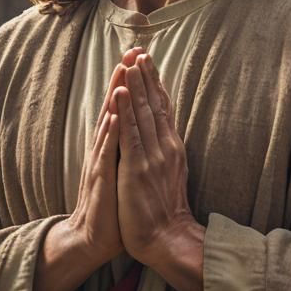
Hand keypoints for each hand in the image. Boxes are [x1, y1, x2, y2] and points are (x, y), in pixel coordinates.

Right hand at [65, 48, 142, 266]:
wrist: (91, 238)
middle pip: (114, 107)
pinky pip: (106, 153)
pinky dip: (110, 133)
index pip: (122, 107)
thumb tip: (137, 124)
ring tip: (121, 72)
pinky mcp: (101, 180)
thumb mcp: (123, 169)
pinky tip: (115, 116)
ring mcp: (100, 162)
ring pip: (108, 123)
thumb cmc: (112, 205)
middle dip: (122, 80)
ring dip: (114, 97)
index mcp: (112, 145)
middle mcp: (104, 148)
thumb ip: (126, 146)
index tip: (138, 57)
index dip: (129, 83)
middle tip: (130, 52)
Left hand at [112, 53, 198, 268]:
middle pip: (153, 104)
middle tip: (139, 50)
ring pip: (142, 113)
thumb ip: (167, 148)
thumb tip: (165, 128)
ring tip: (130, 62)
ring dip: (135, 86)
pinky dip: (124, 112)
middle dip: (145, 76)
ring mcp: (150, 156)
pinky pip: (129, 135)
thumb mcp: (171, 171)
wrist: (168, 240)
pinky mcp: (136, 169)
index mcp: (171, 146)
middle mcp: (164, 146)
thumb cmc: (165, 210)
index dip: (154, 82)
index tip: (147, 59)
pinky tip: (119, 93)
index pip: (162, 106)